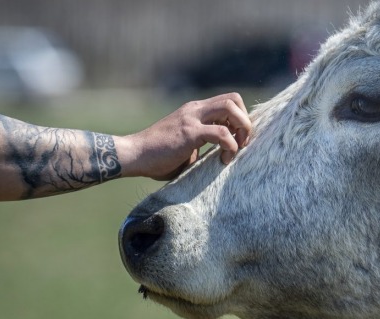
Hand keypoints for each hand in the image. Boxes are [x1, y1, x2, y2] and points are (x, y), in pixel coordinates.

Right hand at [116, 93, 250, 180]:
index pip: (228, 100)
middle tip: (242, 143)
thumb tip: (223, 154)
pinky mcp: (189, 132)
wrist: (133, 155)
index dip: (240, 117)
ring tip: (236, 149)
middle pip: (234, 99)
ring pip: (230, 108)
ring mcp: (192, 118)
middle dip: (245, 120)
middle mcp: (195, 109)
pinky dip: (230, 146)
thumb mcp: (187, 145)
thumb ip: (204, 143)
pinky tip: (223, 159)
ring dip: (241, 128)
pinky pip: (221, 133)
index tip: (238, 139)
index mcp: (195, 110)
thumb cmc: (157, 157)